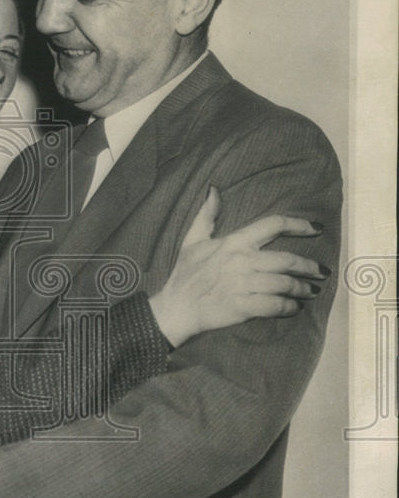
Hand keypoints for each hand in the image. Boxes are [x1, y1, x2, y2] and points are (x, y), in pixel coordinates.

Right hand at [148, 186, 327, 347]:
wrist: (175, 308)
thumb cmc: (185, 274)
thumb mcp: (192, 240)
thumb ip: (206, 214)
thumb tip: (213, 189)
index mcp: (233, 242)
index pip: (273, 225)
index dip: (299, 224)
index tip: (318, 228)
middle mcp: (241, 261)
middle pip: (287, 259)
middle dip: (309, 266)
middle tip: (321, 272)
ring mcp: (243, 285)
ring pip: (284, 283)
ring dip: (302, 289)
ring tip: (310, 292)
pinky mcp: (243, 307)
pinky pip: (275, 305)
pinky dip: (289, 308)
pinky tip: (294, 308)